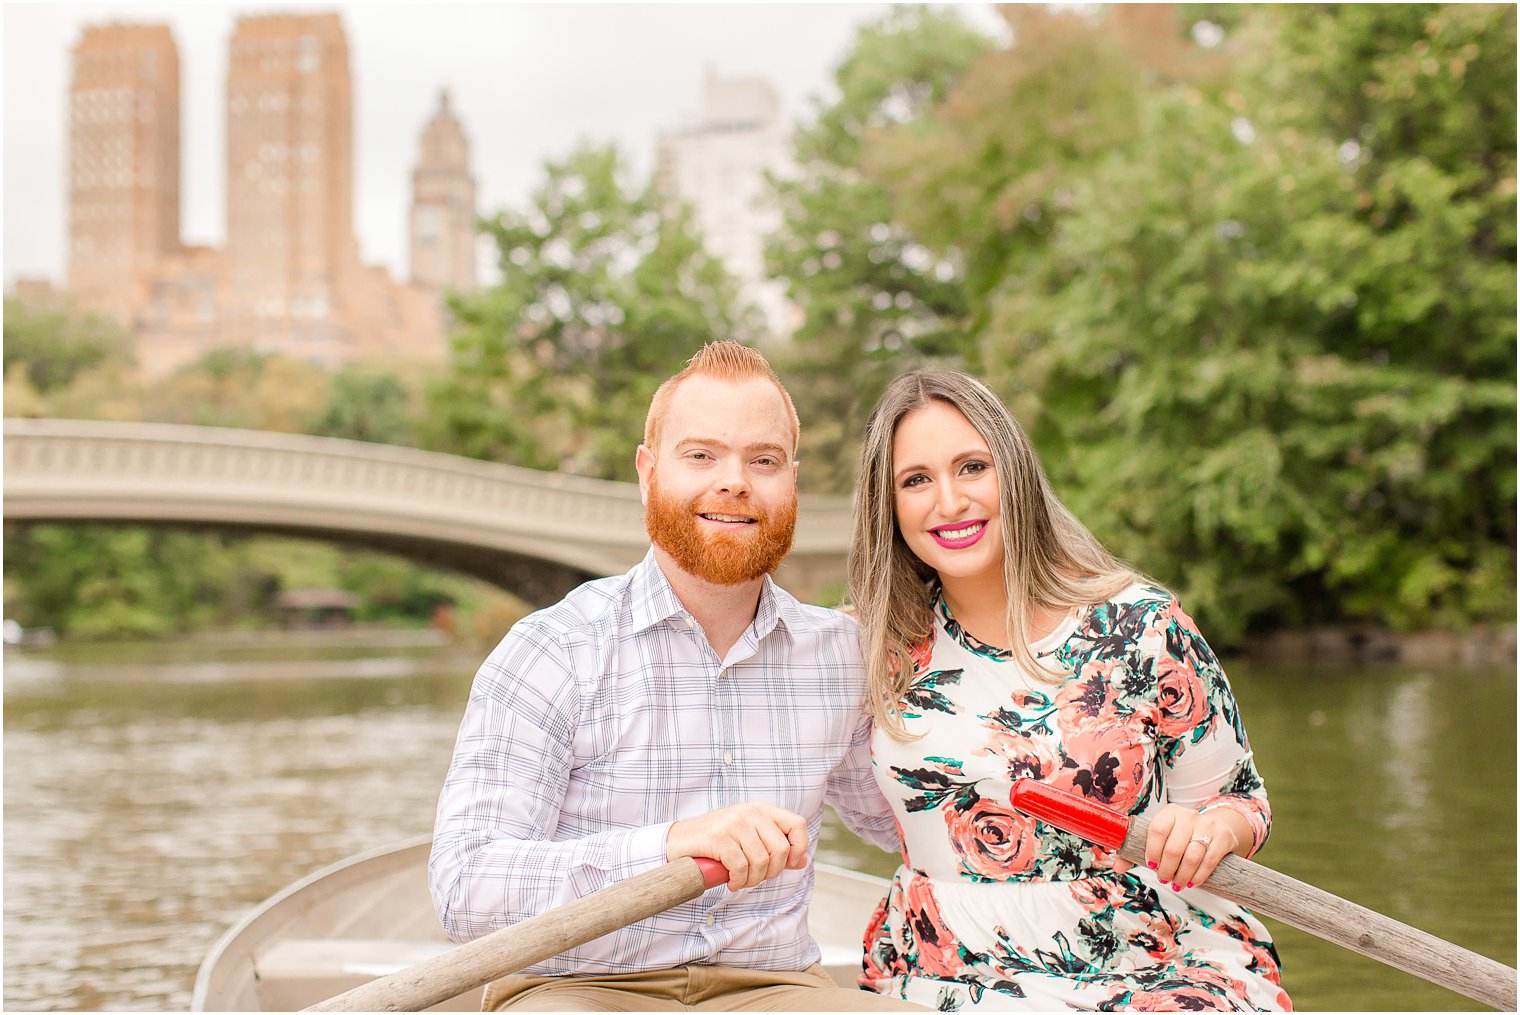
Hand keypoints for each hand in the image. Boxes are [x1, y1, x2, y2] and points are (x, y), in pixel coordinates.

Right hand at [666, 801, 808, 890]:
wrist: (680, 840)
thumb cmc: (717, 841)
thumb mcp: (749, 838)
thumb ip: (775, 847)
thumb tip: (802, 861)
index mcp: (762, 810)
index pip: (797, 825)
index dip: (799, 847)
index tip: (789, 864)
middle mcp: (750, 812)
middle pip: (780, 850)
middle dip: (771, 872)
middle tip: (755, 878)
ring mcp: (734, 823)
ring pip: (761, 862)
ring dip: (752, 880)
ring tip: (741, 880)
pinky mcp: (719, 837)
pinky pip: (741, 867)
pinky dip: (738, 880)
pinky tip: (731, 881)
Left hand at [1134, 804, 1240, 890]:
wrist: (1214, 828)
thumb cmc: (1180, 836)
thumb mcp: (1160, 838)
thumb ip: (1136, 851)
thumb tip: (1117, 867)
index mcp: (1169, 812)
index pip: (1157, 830)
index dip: (1152, 851)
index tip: (1151, 865)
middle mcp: (1188, 815)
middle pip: (1174, 847)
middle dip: (1166, 869)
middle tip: (1164, 879)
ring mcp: (1207, 825)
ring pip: (1192, 855)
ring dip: (1182, 875)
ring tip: (1177, 884)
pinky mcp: (1222, 837)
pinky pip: (1209, 860)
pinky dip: (1199, 875)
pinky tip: (1193, 883)